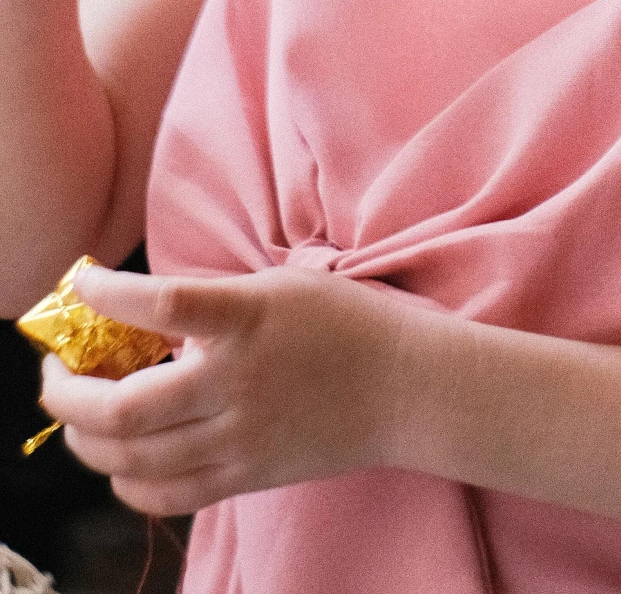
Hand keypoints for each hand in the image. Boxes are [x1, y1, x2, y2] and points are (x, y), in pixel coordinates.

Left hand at [40, 260, 408, 514]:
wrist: (404, 387)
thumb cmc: (344, 323)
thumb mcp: (280, 287)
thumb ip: (214, 304)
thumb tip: (141, 319)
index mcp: (249, 318)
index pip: (162, 304)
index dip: (108, 294)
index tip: (82, 284)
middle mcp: (237, 382)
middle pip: (123, 406)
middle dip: (67, 393)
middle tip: (56, 371)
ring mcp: (239, 438)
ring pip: (131, 458)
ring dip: (85, 438)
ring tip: (78, 415)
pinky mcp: (246, 477)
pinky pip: (164, 496)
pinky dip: (125, 482)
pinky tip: (119, 459)